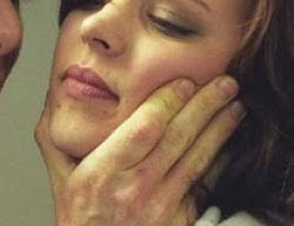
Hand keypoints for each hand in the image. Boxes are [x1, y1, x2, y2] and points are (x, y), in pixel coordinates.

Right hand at [35, 75, 244, 225]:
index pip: (142, 128)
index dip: (167, 101)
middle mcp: (133, 189)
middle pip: (177, 138)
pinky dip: (220, 160)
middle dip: (205, 106)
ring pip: (197, 159)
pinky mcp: (179, 221)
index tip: (184, 81)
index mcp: (101, 172)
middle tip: (225, 82)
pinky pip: (204, 184)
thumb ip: (57, 137)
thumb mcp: (60, 178)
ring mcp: (160, 207)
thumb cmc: (80, 220)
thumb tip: (59, 96)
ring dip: (220, 129)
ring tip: (235, 105)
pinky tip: (230, 141)